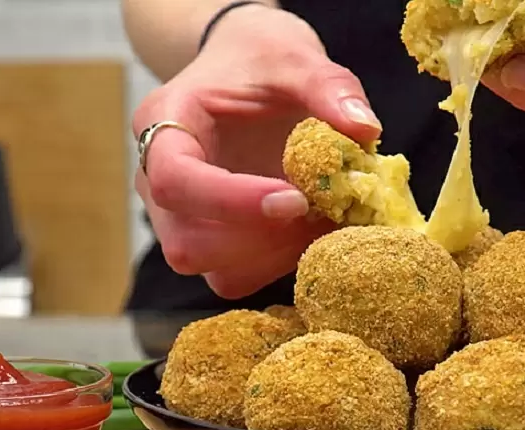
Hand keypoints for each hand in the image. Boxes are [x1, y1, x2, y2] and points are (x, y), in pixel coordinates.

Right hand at [132, 6, 381, 298]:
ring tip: (320, 219)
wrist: (245, 71)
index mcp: (165, 125)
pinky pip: (236, 274)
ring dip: (274, 257)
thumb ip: (330, 88)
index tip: (294, 199)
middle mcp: (159, 180)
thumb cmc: (261, 61)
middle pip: (185, 243)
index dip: (232, 202)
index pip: (175, 181)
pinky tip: (310, 230)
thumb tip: (365, 130)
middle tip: (315, 212)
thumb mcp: (296, 58)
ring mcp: (181, 216)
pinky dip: (278, 263)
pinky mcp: (212, 238)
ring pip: (211, 268)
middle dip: (260, 240)